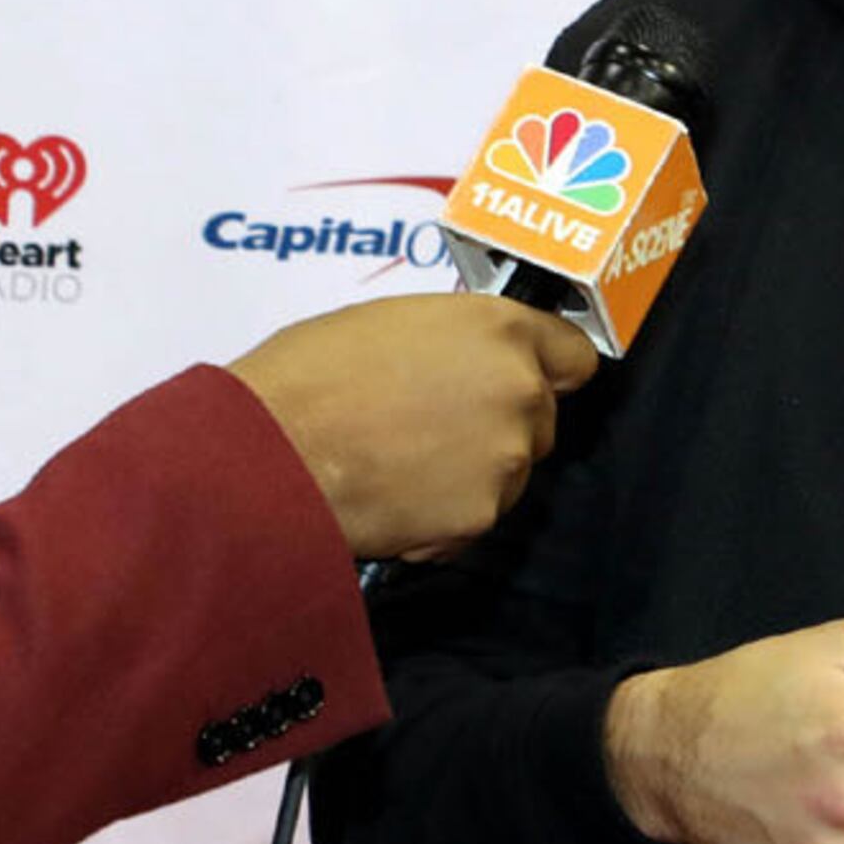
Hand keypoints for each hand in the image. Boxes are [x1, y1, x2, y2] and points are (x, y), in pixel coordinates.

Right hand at [228, 293, 598, 563]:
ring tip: (399, 466)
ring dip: (470, 475)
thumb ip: (451, 342)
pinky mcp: (479, 516)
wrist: (270, 453)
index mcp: (497, 328)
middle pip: (540, 419)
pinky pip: (473, 520)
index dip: (546, 371)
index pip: (572, 354)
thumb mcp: (387, 323)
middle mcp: (517, 390)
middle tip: (431, 430)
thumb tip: (461, 362)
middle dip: (497, 427)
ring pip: (508, 474)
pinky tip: (391, 500)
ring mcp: (504, 458)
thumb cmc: (306, 379)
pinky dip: (442, 519)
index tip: (528, 383)